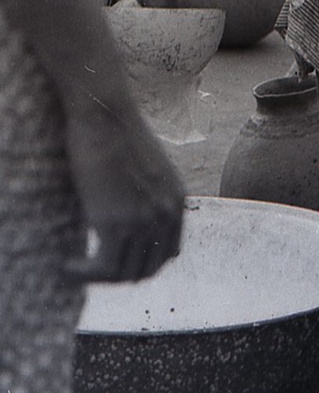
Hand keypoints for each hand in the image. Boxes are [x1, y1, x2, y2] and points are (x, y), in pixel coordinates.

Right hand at [63, 99, 184, 282]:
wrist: (106, 114)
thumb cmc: (117, 133)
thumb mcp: (147, 166)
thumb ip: (149, 192)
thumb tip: (132, 208)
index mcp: (177, 202)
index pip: (167, 254)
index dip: (141, 264)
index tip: (116, 262)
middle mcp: (166, 215)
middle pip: (147, 268)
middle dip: (120, 274)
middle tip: (92, 270)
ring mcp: (143, 221)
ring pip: (124, 274)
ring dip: (97, 278)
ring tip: (75, 270)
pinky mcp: (116, 223)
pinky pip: (104, 269)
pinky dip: (85, 274)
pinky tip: (68, 266)